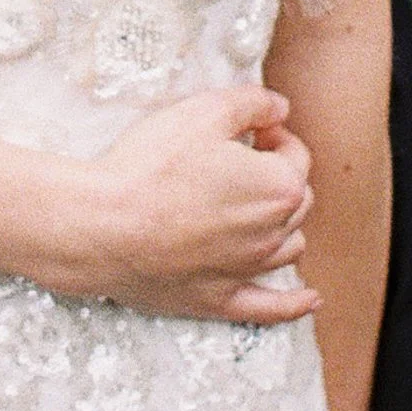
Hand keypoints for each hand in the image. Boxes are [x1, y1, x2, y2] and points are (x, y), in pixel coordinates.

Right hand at [75, 85, 317, 322]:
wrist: (102, 226)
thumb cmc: (150, 166)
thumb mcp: (202, 111)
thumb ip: (251, 102)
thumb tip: (279, 107)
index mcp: (277, 186)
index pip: (296, 155)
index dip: (274, 135)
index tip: (250, 130)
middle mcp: (272, 232)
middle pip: (296, 200)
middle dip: (278, 175)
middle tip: (242, 160)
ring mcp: (247, 270)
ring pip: (288, 246)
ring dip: (282, 224)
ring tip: (256, 208)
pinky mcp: (219, 299)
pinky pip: (270, 308)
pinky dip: (293, 305)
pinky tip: (309, 300)